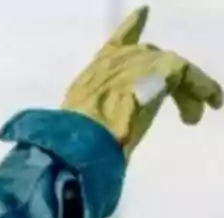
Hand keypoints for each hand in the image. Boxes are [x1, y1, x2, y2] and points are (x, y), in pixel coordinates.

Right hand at [61, 5, 221, 158]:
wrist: (86, 133)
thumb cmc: (79, 133)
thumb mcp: (84, 116)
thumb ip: (100, 110)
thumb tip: (111, 130)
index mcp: (98, 68)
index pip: (117, 41)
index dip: (132, 26)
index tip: (143, 11)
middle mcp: (122, 57)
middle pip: (153, 59)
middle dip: (167, 83)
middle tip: (181, 114)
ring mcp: (143, 58)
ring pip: (175, 68)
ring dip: (188, 92)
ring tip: (193, 117)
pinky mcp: (165, 67)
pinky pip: (191, 76)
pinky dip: (203, 89)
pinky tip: (212, 102)